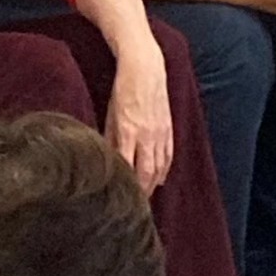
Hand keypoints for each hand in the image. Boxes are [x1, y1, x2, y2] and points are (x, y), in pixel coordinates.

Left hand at [105, 35, 172, 194]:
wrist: (145, 68)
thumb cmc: (122, 89)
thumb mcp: (110, 113)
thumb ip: (110, 137)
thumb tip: (106, 158)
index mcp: (128, 132)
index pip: (127, 168)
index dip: (125, 186)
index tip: (120, 199)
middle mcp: (146, 136)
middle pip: (146, 174)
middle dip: (141, 192)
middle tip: (134, 206)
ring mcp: (160, 133)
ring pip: (159, 168)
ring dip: (152, 184)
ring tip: (145, 197)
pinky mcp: (169, 129)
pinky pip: (168, 156)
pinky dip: (164, 170)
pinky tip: (159, 179)